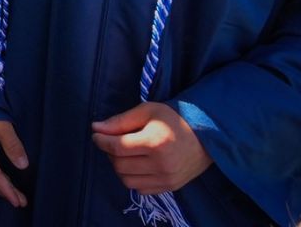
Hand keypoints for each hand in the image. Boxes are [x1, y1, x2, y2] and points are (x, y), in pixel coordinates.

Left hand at [91, 102, 211, 195]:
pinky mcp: (171, 187)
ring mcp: (167, 179)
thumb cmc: (173, 119)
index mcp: (155, 143)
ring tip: (124, 154)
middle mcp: (161, 165)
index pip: (117, 148)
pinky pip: (141, 190)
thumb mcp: (146, 111)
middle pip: (120, 166)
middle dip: (109, 153)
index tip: (96, 134)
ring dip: (119, 168)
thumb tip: (95, 128)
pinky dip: (133, 179)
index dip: (101, 141)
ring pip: (127, 181)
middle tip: (112, 142)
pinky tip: (136, 165)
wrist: (206, 136)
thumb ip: (120, 121)